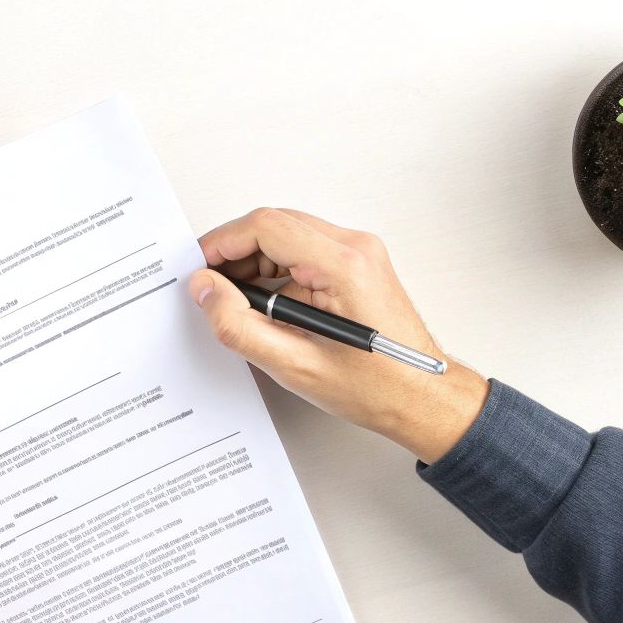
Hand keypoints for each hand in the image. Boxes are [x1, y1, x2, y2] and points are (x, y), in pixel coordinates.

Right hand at [187, 208, 488, 463]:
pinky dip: (275, 269)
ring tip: (235, 302)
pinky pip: (304, 251)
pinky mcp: (357, 265)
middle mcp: (356, 249)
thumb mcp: (294, 364)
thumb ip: (239, 325)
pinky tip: (264, 304)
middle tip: (210, 286)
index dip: (222, 243)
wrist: (423, 398)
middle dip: (235, 252)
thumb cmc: (376, 386)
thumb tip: (206, 291)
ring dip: (254, 261)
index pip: (266, 226)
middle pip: (275, 224)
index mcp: (344, 265)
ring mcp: (359, 254)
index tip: (199, 266)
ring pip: (288, 235)